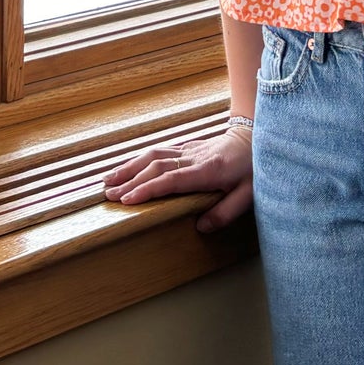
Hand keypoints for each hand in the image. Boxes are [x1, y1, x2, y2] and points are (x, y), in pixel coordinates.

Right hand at [103, 126, 253, 232]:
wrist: (255, 137)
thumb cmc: (253, 170)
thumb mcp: (248, 196)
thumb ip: (225, 213)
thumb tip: (200, 228)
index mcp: (208, 170)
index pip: (172, 179)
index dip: (149, 189)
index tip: (128, 199)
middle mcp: (193, 157)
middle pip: (155, 166)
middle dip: (131, 180)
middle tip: (109, 195)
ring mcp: (188, 149)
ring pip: (153, 154)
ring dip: (129, 167)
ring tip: (108, 180)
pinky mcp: (186, 147)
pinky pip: (158, 150)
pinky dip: (139, 159)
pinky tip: (127, 167)